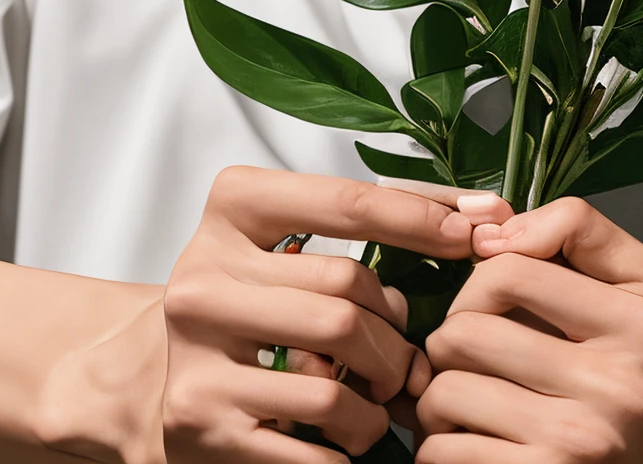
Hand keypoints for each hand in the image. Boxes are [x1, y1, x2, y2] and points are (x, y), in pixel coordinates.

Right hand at [152, 166, 499, 460]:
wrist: (158, 381)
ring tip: (373, 401)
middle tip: (401, 360)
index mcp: (232, 207)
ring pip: (335, 376)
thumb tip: (484, 219)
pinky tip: (341, 438)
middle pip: (347, 294)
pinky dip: (347, 449)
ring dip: (376, 400)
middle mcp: (205, 273)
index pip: (346, 203)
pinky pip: (313, 448)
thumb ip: (376, 230)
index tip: (473, 234)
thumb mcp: (292, 247)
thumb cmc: (253, 303)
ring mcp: (198, 352)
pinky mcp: (204, 424)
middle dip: (393, 334)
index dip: (420, 218)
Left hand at [414, 196, 642, 462]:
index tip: (484, 294)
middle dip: (449, 340)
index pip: (514, 269)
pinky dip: (440, 445)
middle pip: (468, 330)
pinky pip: (444, 451)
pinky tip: (468, 440)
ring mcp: (579, 441)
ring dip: (439, 397)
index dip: (479, 275)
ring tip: (463, 399)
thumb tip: (492, 233)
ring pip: (447, 391)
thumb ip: (583, 235)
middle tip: (464, 354)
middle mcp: (620, 385)